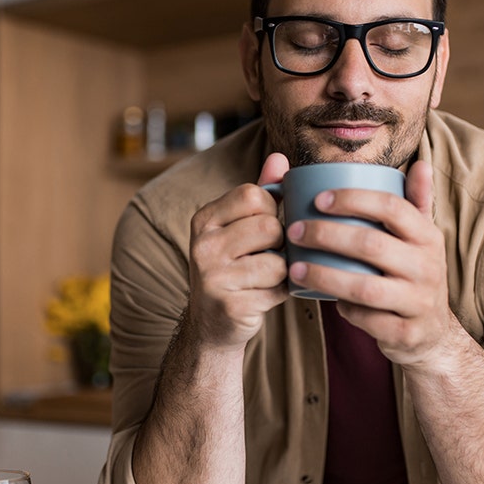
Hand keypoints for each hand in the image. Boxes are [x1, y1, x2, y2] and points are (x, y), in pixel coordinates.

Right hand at [185, 153, 290, 349]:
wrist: (211, 324)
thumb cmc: (233, 268)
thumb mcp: (239, 227)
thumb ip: (261, 193)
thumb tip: (280, 159)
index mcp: (204, 219)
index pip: (255, 195)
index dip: (271, 211)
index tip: (262, 229)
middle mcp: (202, 245)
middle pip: (270, 227)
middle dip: (279, 243)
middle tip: (265, 256)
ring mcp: (213, 277)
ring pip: (278, 261)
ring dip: (281, 271)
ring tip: (263, 278)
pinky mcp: (230, 305)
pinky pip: (278, 290)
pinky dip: (279, 294)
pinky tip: (262, 296)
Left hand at [284, 161, 461, 366]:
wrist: (433, 333)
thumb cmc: (414, 274)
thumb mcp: (421, 239)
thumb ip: (415, 202)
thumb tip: (420, 163)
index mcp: (428, 236)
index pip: (391, 207)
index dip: (353, 199)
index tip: (317, 199)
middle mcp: (428, 266)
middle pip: (371, 244)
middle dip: (326, 235)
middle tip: (293, 231)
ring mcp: (419, 302)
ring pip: (365, 287)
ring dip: (324, 276)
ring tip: (294, 268)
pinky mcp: (407, 333)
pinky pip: (367, 320)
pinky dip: (344, 310)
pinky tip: (324, 299)